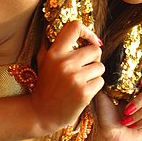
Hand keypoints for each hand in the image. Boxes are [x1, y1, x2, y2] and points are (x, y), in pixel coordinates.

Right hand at [31, 20, 104, 134]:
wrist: (40, 113)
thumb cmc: (45, 85)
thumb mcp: (43, 61)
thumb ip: (51, 43)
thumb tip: (61, 27)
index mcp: (54, 53)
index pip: (74, 27)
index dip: (87, 32)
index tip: (89, 40)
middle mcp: (64, 63)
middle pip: (95, 50)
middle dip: (94, 59)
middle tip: (85, 68)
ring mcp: (75, 78)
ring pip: (100, 67)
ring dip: (95, 74)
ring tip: (81, 81)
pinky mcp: (84, 93)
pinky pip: (100, 81)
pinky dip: (95, 87)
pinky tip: (82, 92)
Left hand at [86, 64, 141, 140]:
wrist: (105, 136)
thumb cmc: (103, 115)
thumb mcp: (103, 92)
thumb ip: (108, 76)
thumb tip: (104, 56)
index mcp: (137, 85)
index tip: (141, 82)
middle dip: (141, 97)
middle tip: (127, 107)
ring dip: (139, 111)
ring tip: (125, 119)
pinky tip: (131, 125)